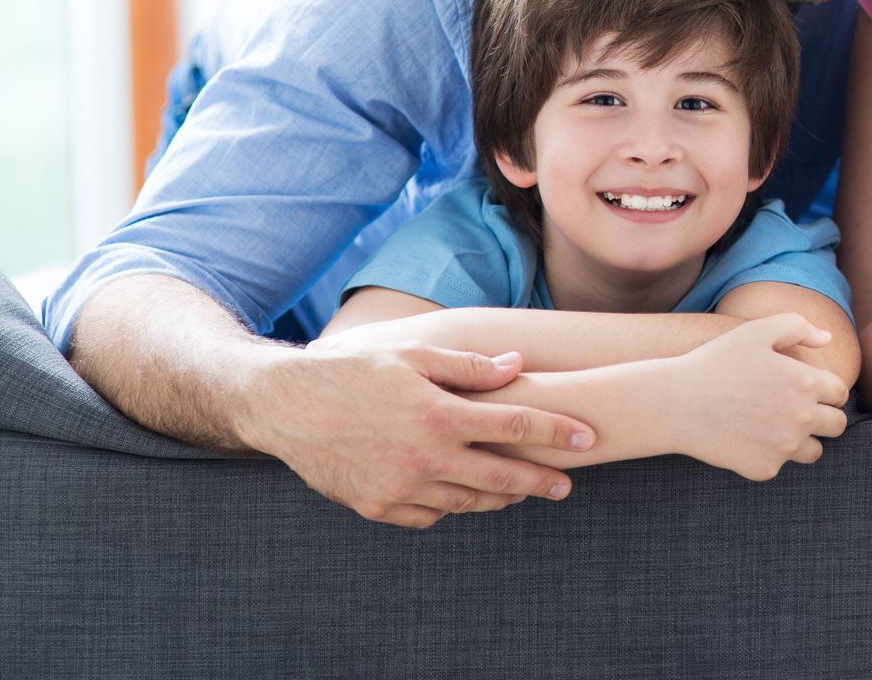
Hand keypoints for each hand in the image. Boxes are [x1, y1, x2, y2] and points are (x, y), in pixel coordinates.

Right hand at [244, 334, 596, 528]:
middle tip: (566, 484)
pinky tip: (463, 495)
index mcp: (439, 413)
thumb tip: (516, 366)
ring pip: (468, 502)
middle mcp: (425, 457)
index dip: (556, 431)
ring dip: (500, 497)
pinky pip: (429, 515)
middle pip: (501, 476)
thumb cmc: (353, 372)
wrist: (284, 406)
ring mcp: (401, 488)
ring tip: (520, 490)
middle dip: (541, 481)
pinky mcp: (378, 507)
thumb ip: (469, 365)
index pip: (514, 424)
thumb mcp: (413, 355)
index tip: (587, 437)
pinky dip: (451, 506)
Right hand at [660, 314, 850, 480]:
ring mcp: (784, 447)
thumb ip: (798, 327)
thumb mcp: (756, 331)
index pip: (840, 392)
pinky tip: (748, 437)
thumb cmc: (717, 361)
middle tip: (795, 408)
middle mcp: (802, 418)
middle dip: (823, 416)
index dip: (825, 388)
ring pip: (815, 450)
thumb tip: (827, 338)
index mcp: (806, 383)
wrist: (677, 403)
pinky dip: (770, 453)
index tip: (805, 387)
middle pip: (837, 425)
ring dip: (803, 439)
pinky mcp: (765, 469)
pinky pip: (781, 464)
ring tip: (775, 425)